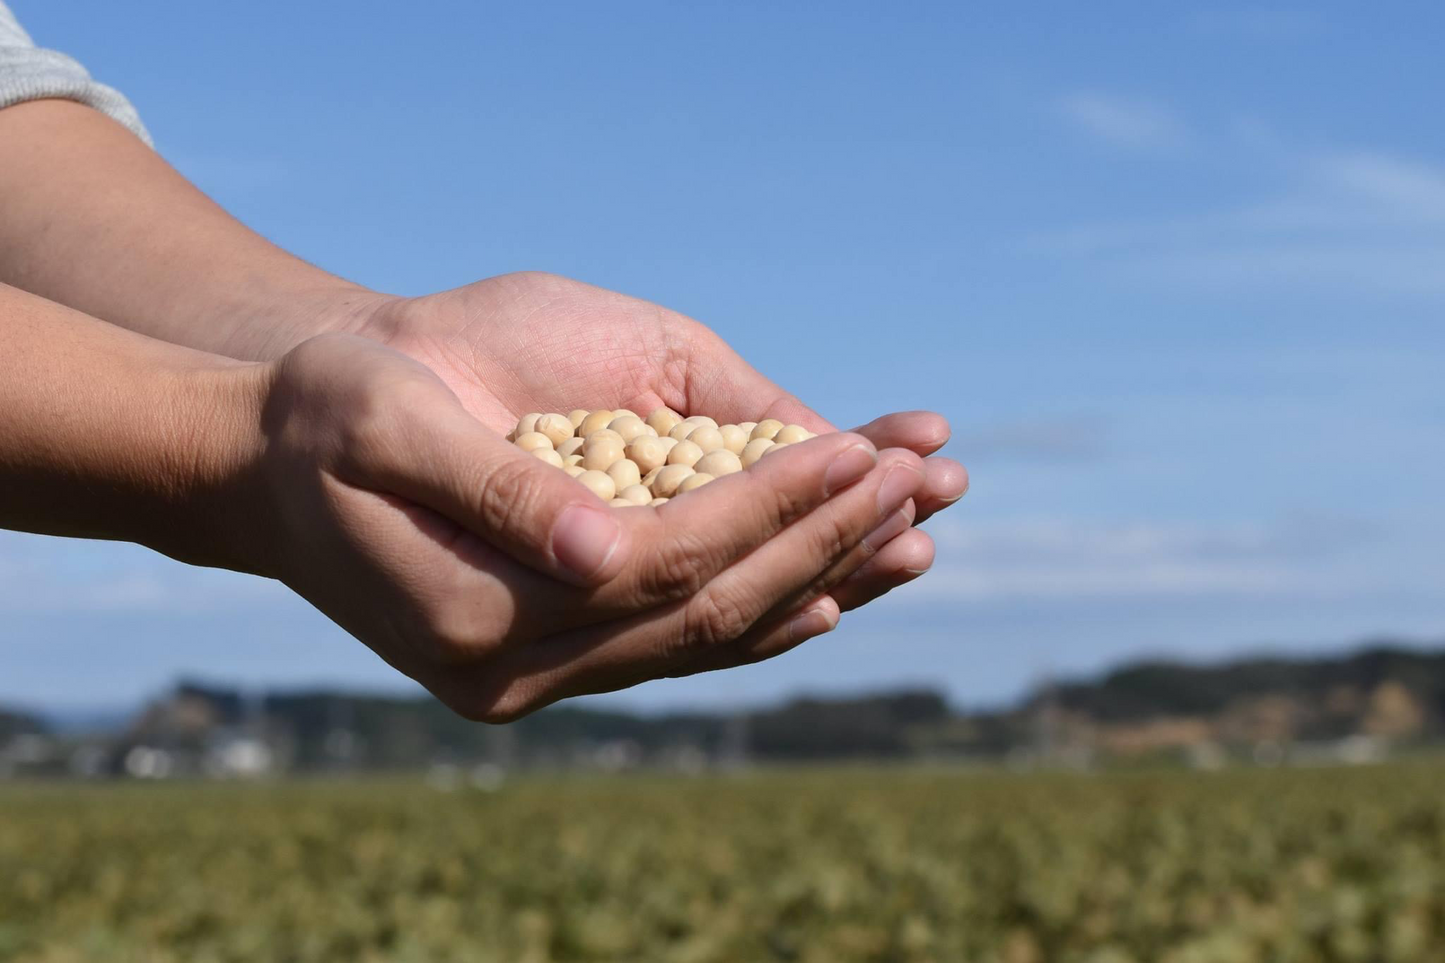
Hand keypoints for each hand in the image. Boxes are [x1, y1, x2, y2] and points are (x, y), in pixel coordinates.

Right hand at [348, 271, 968, 614]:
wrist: (270, 463)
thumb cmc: (326, 417)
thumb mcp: (388, 422)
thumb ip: (495, 491)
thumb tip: (608, 552)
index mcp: (477, 615)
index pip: (667, 566)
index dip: (771, 508)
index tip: (862, 450)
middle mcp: (515, 670)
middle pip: (707, 612)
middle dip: (821, 543)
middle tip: (921, 484)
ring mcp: (535, 676)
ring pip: (707, 639)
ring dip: (816, 582)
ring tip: (913, 537)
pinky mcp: (551, 657)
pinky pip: (678, 645)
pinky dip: (758, 615)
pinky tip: (827, 594)